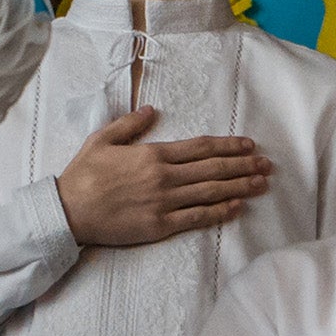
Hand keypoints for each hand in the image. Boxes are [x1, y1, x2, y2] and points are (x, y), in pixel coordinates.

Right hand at [56, 106, 273, 247]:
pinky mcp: (160, 225)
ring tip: (261, 184)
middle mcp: (164, 176)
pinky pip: (196, 218)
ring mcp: (164, 202)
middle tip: (266, 165)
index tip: (248, 145)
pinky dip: (218, 212)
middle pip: (212, 168)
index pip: (200, 147)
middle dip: (243, 165)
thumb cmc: (83, 174)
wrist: (68, 211)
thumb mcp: (103, 139)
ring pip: (210, 192)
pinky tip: (236, 207)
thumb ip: (130, 124)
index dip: (227, 145)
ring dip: (239, 187)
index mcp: (153, 154)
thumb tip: (152, 110)